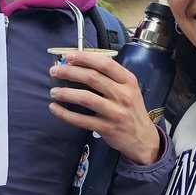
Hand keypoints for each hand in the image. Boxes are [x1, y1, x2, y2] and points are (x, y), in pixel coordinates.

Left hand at [49, 51, 160, 165]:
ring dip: (65, 92)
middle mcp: (123, 95)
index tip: (69, 56)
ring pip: (85, 98)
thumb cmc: (131, 110)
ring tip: (54, 91)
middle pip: (92, 78)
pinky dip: (65, 114)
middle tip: (55, 71)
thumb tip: (81, 66)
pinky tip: (55, 108)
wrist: (142, 138)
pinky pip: (81, 120)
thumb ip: (111, 78)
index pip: (105, 64)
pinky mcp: (106, 128)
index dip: (85, 58)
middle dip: (69, 72)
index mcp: (128, 81)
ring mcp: (115, 112)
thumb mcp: (129, 89)